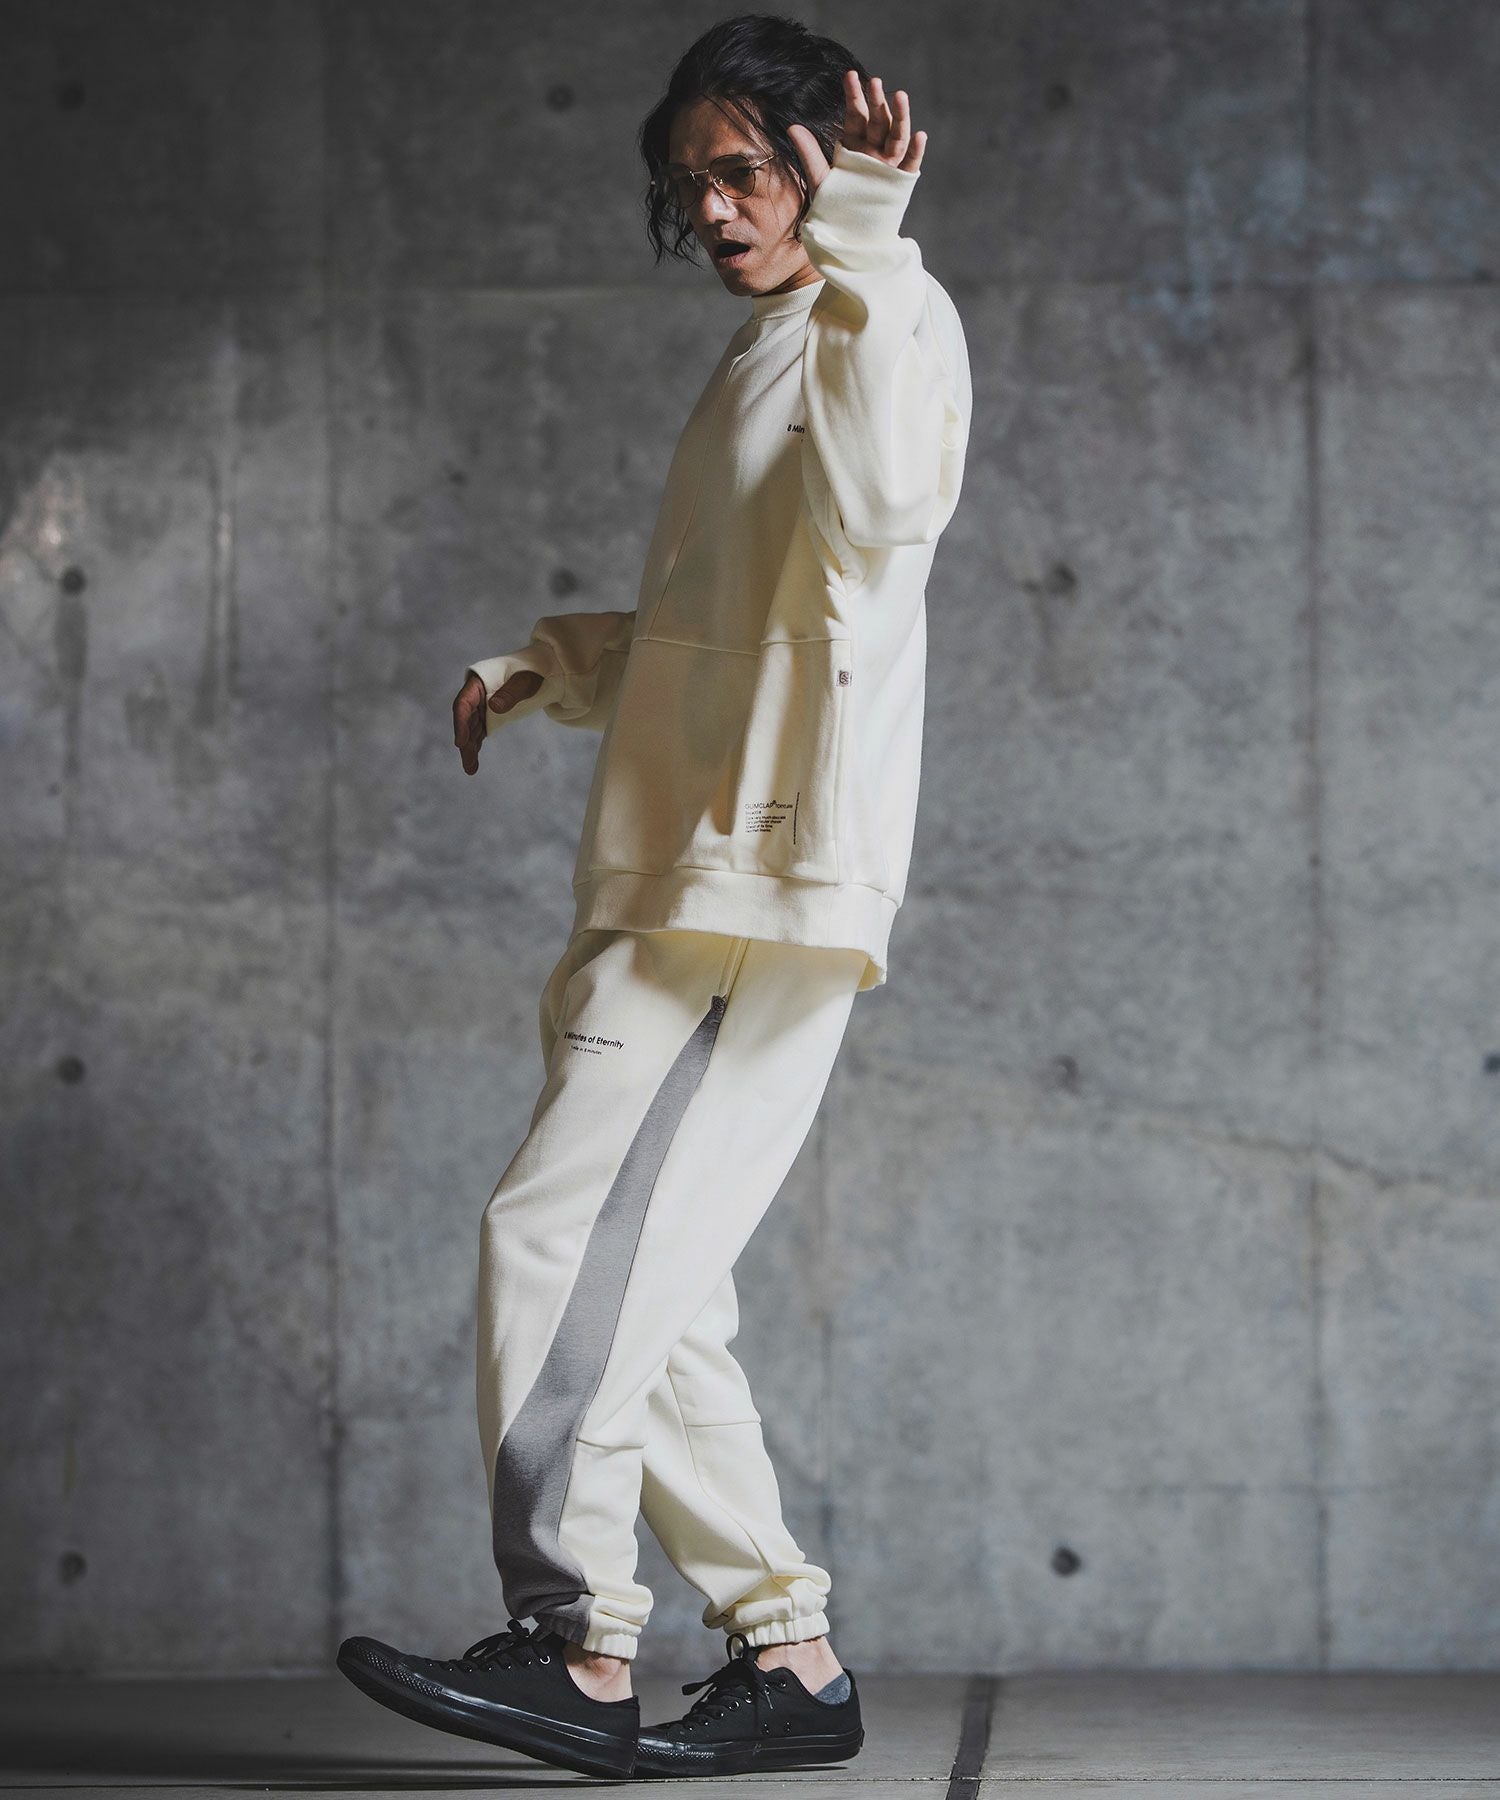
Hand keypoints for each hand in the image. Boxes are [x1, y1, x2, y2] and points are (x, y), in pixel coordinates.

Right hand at [453, 667, 543, 773]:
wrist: (540, 673)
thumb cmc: (532, 673)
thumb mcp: (525, 681)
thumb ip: (511, 692)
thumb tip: (494, 707)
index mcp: (478, 683)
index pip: (464, 704)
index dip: (460, 724)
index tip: (460, 743)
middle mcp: (475, 695)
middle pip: (465, 720)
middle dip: (465, 742)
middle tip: (468, 763)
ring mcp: (481, 707)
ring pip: (471, 729)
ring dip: (469, 748)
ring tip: (470, 769)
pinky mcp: (489, 716)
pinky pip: (479, 732)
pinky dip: (476, 746)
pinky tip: (474, 763)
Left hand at [787, 69, 926, 193]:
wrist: (848, 235)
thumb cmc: (834, 206)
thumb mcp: (820, 179)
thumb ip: (809, 153)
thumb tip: (792, 126)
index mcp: (854, 145)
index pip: (855, 115)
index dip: (854, 96)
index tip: (850, 75)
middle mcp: (873, 151)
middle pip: (878, 121)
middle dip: (877, 101)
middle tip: (874, 81)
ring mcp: (888, 165)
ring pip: (897, 136)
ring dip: (899, 117)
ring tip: (900, 96)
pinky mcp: (900, 181)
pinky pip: (910, 163)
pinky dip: (916, 151)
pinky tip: (920, 135)